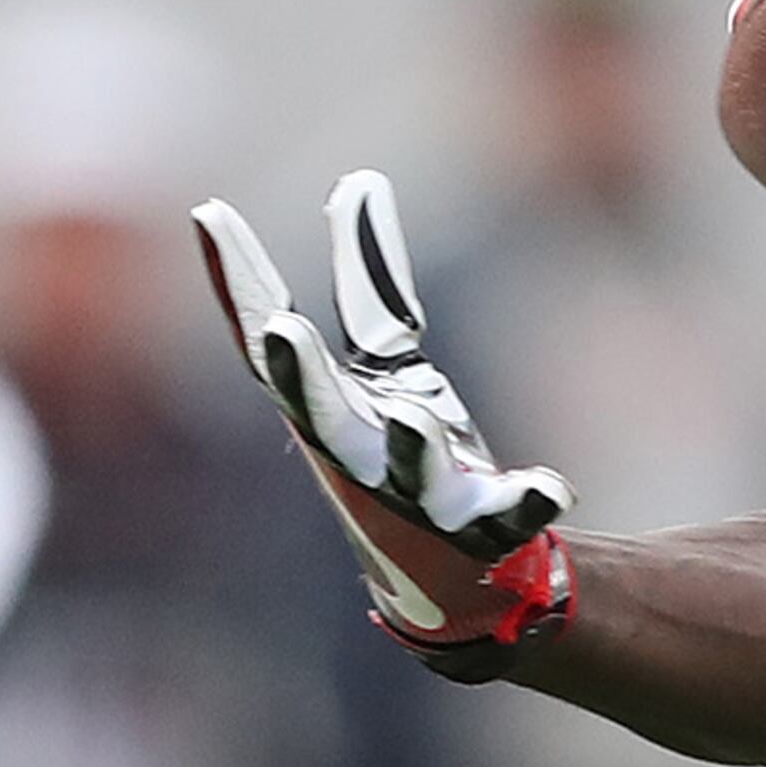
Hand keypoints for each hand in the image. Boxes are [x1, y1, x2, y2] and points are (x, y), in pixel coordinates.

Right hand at [194, 171, 575, 679]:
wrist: (459, 582)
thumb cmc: (405, 459)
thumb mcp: (385, 367)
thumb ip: (369, 284)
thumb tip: (354, 183)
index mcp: (333, 413)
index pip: (271, 347)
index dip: (240, 282)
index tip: (211, 211)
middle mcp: (363, 458)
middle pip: (321, 418)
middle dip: (299, 377)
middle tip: (277, 331)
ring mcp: (425, 499)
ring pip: (413, 475)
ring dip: (412, 448)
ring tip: (416, 419)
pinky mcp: (491, 529)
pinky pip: (515, 513)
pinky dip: (532, 500)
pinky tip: (554, 487)